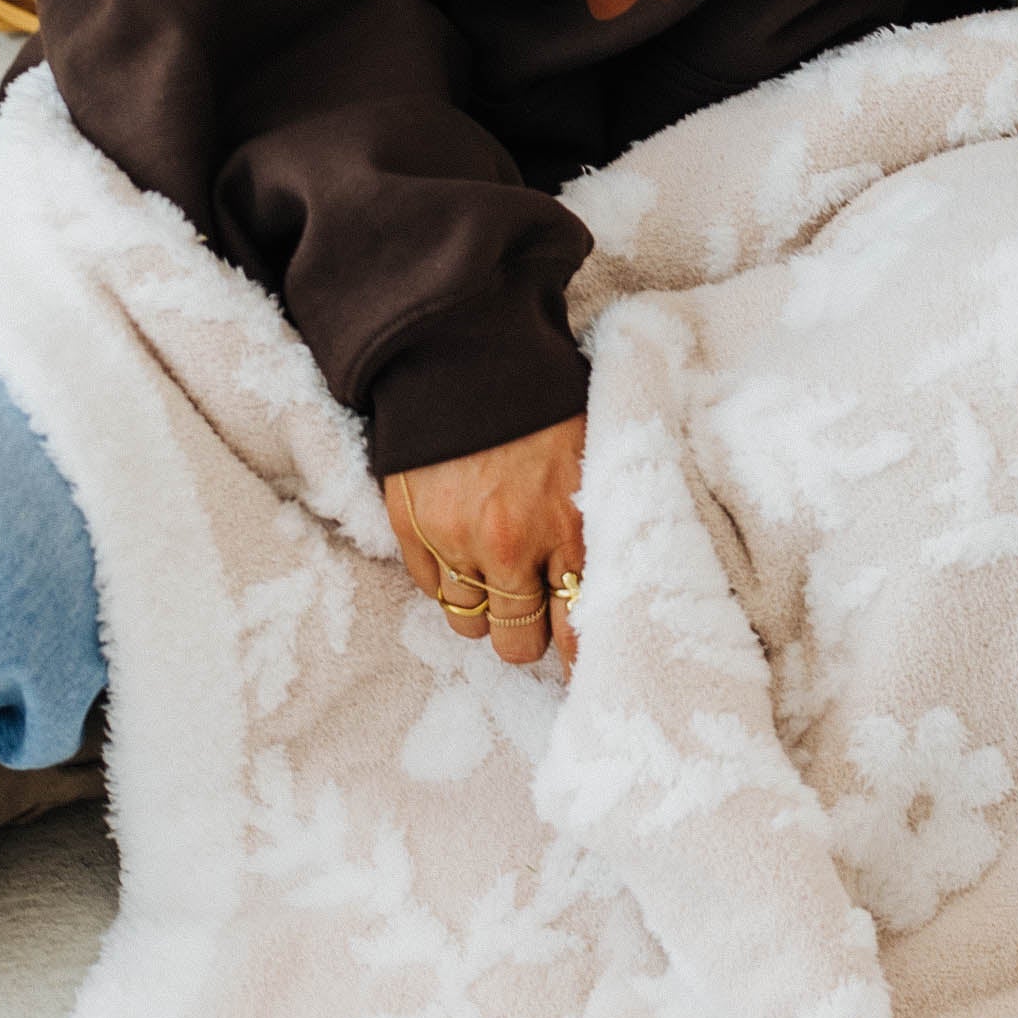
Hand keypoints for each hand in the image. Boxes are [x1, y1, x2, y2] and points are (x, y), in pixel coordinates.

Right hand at [386, 415, 587, 670]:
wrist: (468, 352)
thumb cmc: (543, 403)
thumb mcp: (593, 459)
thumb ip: (595, 525)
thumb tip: (605, 587)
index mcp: (572, 528)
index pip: (578, 628)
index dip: (579, 655)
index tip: (582, 665)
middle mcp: (514, 546)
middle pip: (518, 644)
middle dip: (527, 634)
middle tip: (532, 610)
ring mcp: (457, 541)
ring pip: (470, 626)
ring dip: (484, 610)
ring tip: (494, 577)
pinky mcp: (412, 530)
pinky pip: (431, 591)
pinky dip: (447, 581)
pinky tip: (461, 553)